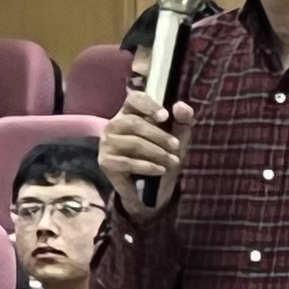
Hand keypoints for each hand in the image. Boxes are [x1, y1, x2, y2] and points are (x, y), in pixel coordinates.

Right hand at [99, 93, 190, 219]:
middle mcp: (114, 124)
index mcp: (130, 112)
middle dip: (159, 135)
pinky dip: (147, 166)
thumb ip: (183, 120)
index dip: (149, 105)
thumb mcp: (177, 136)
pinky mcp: (106, 162)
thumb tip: (180, 106)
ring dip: (157, 152)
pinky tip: (160, 170)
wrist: (150, 189)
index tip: (165, 117)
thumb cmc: (162, 155)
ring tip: (173, 161)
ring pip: (133, 143)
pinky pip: (128, 162)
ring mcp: (107, 143)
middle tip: (176, 146)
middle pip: (134, 122)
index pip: (134, 99)